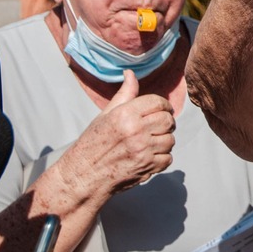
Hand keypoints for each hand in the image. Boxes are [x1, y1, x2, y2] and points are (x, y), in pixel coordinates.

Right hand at [59, 71, 175, 196]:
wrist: (82, 176)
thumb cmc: (92, 144)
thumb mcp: (105, 116)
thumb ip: (124, 95)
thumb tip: (130, 74)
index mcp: (125, 114)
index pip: (158, 102)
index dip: (163, 105)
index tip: (162, 109)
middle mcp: (136, 131)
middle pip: (168, 120)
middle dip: (166, 122)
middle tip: (158, 126)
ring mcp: (143, 150)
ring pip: (170, 140)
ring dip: (164, 141)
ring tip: (151, 142)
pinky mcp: (147, 167)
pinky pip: (168, 158)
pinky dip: (162, 158)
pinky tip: (149, 156)